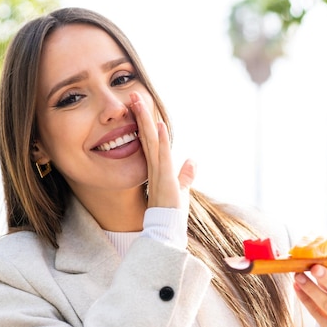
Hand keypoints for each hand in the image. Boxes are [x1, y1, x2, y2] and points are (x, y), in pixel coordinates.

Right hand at [129, 92, 194, 210]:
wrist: (166, 231)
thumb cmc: (171, 213)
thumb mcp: (181, 190)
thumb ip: (186, 174)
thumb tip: (192, 160)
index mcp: (156, 168)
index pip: (148, 140)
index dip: (144, 123)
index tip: (140, 106)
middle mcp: (153, 167)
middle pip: (145, 136)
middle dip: (140, 115)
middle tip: (133, 95)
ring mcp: (157, 172)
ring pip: (150, 141)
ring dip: (146, 120)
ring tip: (140, 101)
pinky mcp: (164, 179)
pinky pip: (162, 156)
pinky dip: (161, 140)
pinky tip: (158, 124)